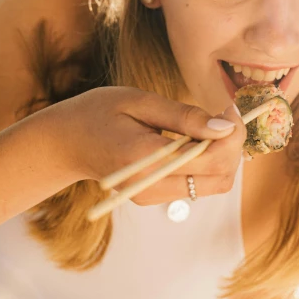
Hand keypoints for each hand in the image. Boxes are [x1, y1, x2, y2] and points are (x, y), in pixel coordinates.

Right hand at [53, 86, 246, 204]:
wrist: (65, 143)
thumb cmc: (97, 113)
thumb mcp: (139, 101)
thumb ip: (184, 117)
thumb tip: (224, 128)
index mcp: (145, 159)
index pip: (211, 160)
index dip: (232, 135)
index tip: (230, 109)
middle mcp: (151, 186)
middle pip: (220, 178)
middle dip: (233, 148)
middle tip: (223, 117)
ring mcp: (152, 196)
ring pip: (214, 185)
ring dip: (222, 156)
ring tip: (206, 126)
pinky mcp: (153, 197)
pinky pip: (197, 185)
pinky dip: (206, 163)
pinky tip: (192, 139)